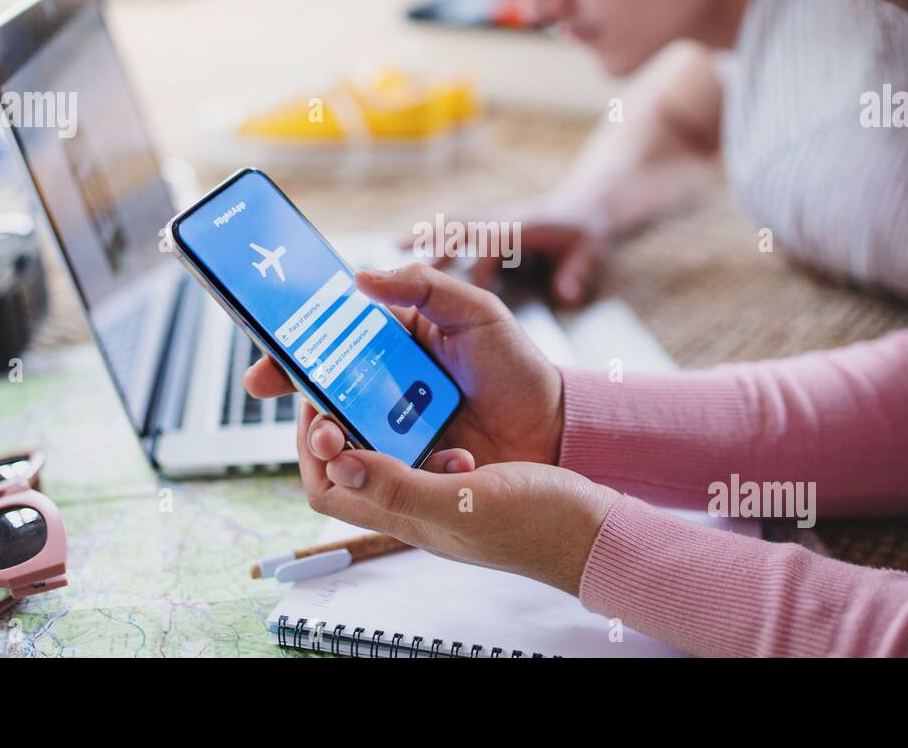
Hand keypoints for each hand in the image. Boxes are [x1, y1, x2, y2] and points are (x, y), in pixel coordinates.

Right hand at [244, 262, 564, 465]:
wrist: (555, 426)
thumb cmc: (515, 364)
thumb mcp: (475, 311)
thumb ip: (422, 285)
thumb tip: (358, 277)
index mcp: (387, 345)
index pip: (321, 350)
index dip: (285, 362)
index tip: (262, 377)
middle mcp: (381, 389)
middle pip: (321, 402)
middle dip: (306, 416)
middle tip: (318, 425)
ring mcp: (394, 433)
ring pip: (343, 444)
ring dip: (336, 449)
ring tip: (345, 445)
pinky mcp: (411, 471)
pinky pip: (381, 477)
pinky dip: (386, 474)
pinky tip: (436, 459)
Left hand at [292, 397, 620, 595]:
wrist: (595, 530)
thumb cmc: (538, 525)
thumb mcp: (464, 502)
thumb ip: (399, 486)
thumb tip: (339, 461)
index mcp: (404, 518)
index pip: (327, 486)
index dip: (312, 446)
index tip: (319, 401)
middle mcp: (413, 505)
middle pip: (350, 464)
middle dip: (342, 421)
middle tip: (348, 378)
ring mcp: (439, 490)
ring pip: (386, 449)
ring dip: (383, 416)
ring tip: (391, 384)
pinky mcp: (465, 474)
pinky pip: (427, 442)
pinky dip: (426, 420)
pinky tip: (443, 407)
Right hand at [402, 199, 607, 307]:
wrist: (586, 205)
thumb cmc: (584, 230)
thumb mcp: (588, 251)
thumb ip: (576, 273)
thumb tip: (566, 294)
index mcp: (522, 229)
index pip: (493, 244)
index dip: (479, 266)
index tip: (467, 291)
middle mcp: (501, 221)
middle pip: (462, 228)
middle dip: (435, 241)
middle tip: (402, 254)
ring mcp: (491, 220)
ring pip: (452, 226)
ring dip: (426, 235)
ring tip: (395, 247)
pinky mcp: (486, 224)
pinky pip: (453, 228)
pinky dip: (431, 236)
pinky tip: (407, 247)